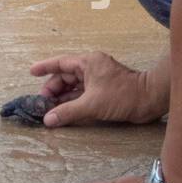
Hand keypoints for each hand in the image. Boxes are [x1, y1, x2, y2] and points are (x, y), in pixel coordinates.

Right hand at [29, 51, 165, 127]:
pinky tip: (65, 112)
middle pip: (66, 76)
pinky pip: (83, 94)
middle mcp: (92, 67)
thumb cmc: (123, 96)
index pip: (61, 63)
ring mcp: (99, 79)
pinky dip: (73, 102)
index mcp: (88, 62)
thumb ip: (68, 112)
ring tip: (50, 110)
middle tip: (42, 103)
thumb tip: (48, 120)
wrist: (150, 100)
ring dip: (63, 97)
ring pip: (74, 86)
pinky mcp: (104, 91)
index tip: (31, 72)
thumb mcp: (91, 104)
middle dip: (53, 89)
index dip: (45, 67)